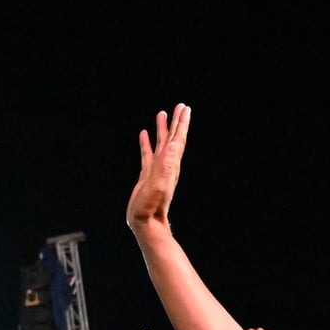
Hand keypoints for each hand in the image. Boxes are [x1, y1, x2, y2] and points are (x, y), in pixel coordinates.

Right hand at [126, 103, 191, 233]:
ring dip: (163, 129)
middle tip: (180, 106)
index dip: (181, 123)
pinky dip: (147, 143)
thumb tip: (172, 144)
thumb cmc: (151, 206)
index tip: (185, 109)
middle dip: (176, 122)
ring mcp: (156, 169)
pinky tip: (144, 135)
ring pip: (161, 144)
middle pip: (173, 138)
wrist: (146, 223)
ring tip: (162, 114)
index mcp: (170, 164)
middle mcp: (166, 165)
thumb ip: (166, 165)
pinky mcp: (147, 175)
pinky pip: (147, 154)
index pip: (177, 139)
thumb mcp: (159, 184)